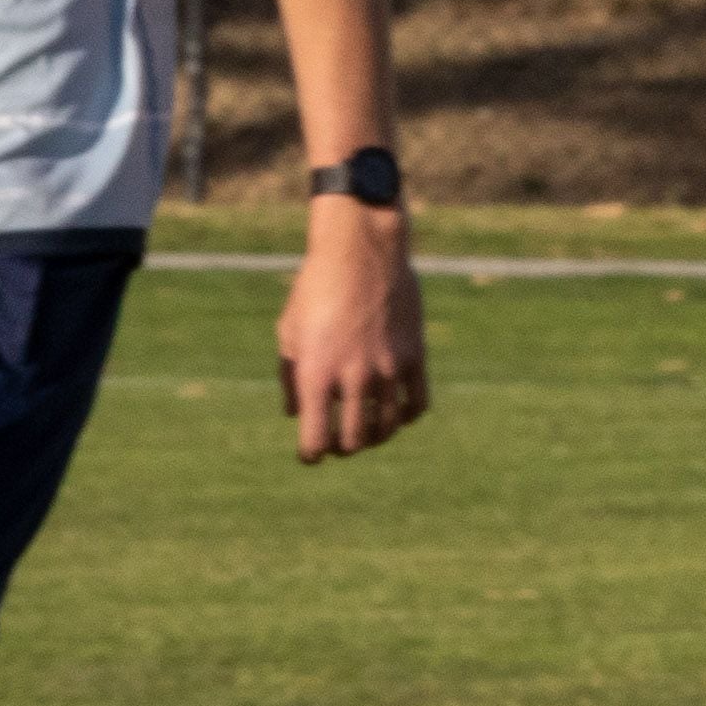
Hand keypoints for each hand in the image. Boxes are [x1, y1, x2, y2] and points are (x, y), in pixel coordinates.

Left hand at [277, 201, 430, 463]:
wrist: (361, 251)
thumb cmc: (315, 289)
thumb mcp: (289, 332)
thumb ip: (291, 377)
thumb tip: (297, 412)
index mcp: (315, 373)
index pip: (316, 440)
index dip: (311, 454)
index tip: (311, 453)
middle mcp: (353, 376)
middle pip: (354, 440)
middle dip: (343, 448)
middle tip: (339, 443)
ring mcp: (387, 367)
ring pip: (387, 427)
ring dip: (375, 436)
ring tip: (368, 431)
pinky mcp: (414, 355)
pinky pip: (417, 403)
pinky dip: (407, 416)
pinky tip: (398, 413)